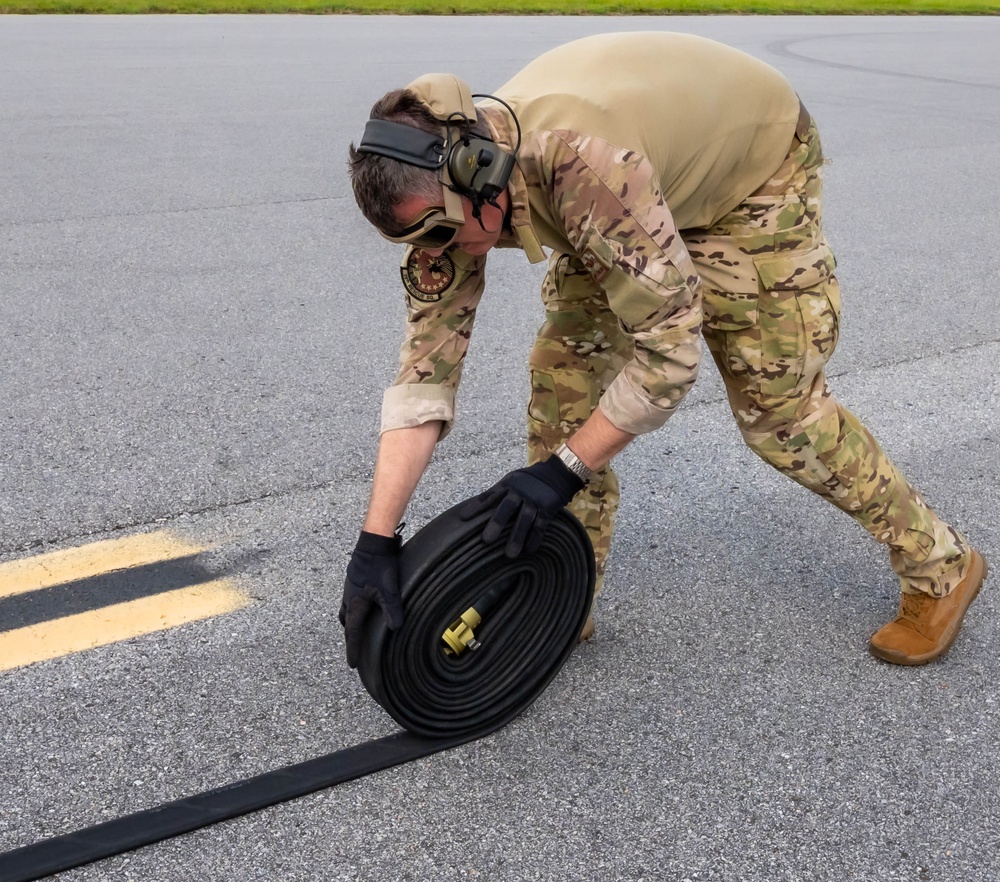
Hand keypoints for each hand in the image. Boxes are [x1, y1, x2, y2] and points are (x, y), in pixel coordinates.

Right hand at [338, 530, 403, 668]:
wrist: (373, 543)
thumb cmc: (380, 566)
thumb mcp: (388, 590)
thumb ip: (391, 610)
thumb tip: (395, 628)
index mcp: (354, 604)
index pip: (352, 632)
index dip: (353, 649)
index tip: (352, 664)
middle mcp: (349, 597)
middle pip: (346, 623)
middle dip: (350, 637)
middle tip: (354, 648)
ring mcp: (350, 587)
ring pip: (346, 610)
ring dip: (350, 622)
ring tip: (357, 629)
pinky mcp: (354, 579)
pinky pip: (349, 600)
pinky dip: (353, 608)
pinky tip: (363, 605)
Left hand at [460, 455, 583, 557]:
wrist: (557, 473)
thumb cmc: (527, 480)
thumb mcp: (511, 481)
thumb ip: (497, 493)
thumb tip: (474, 508)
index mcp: (508, 485)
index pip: (490, 496)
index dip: (477, 506)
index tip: (463, 517)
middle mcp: (520, 493)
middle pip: (507, 508)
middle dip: (497, 523)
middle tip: (486, 540)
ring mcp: (535, 501)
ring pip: (525, 520)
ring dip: (517, 538)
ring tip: (510, 555)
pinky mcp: (548, 510)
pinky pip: (541, 526)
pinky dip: (535, 539)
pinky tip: (529, 551)